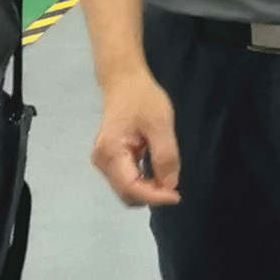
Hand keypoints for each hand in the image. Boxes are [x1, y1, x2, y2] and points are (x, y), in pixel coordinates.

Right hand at [91, 66, 180, 206]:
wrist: (125, 82)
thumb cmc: (143, 99)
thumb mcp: (160, 123)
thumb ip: (165, 155)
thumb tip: (170, 185)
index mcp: (111, 152)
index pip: (131, 187)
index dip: (154, 196)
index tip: (176, 196)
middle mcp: (102, 161)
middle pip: (127, 193)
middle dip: (152, 195)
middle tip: (175, 186)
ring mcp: (104, 162)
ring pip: (127, 190)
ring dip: (148, 190)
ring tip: (167, 176)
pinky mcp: (111, 160)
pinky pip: (127, 180)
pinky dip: (144, 182)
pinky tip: (157, 173)